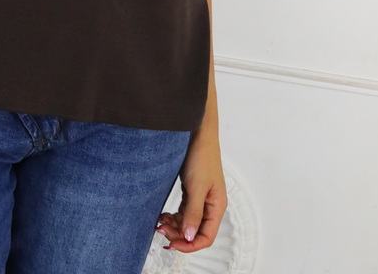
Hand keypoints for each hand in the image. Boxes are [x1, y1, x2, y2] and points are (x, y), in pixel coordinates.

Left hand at [155, 128, 226, 252]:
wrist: (197, 133)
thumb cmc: (202, 156)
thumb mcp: (196, 187)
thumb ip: (193, 213)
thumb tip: (189, 237)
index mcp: (217, 206)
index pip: (206, 237)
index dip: (190, 245)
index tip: (172, 244)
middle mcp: (210, 205)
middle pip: (196, 231)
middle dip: (179, 235)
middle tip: (161, 230)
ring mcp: (201, 198)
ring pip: (188, 222)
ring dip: (174, 226)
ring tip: (160, 222)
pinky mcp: (192, 191)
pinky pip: (183, 211)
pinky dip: (174, 216)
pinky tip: (164, 215)